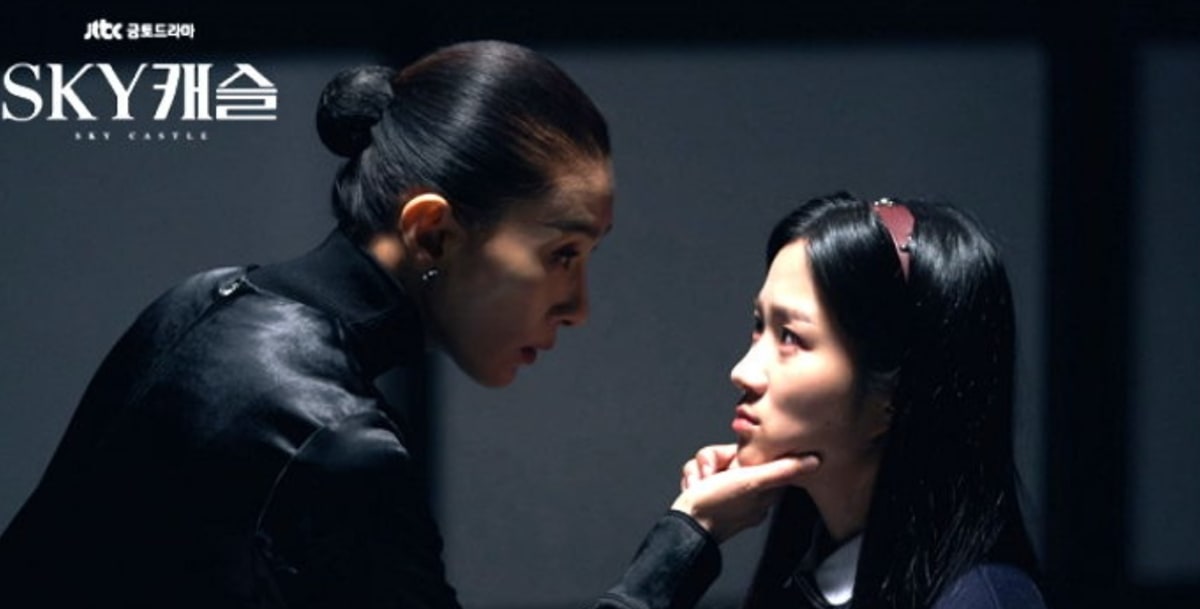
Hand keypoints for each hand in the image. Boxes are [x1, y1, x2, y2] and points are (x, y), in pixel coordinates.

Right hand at [671, 445, 818, 542]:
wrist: (685, 527)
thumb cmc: (716, 507)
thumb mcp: (752, 481)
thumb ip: (783, 470)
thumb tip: (814, 461)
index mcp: (765, 490)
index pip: (762, 457)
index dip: (746, 451)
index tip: (735, 458)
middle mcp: (749, 491)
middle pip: (732, 454)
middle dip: (715, 459)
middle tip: (711, 473)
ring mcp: (726, 491)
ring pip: (713, 460)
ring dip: (701, 468)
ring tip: (700, 482)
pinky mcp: (708, 493)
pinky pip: (701, 471)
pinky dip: (693, 477)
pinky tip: (695, 487)